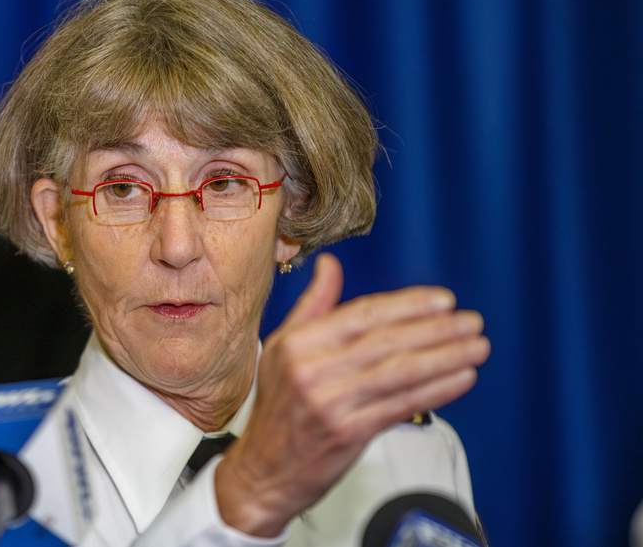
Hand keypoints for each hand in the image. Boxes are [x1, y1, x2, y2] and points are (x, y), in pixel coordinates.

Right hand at [214, 253, 489, 536]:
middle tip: (470, 321)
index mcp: (297, 343)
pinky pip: (401, 405)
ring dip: (446, 356)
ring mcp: (329, 402)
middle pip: (386, 340)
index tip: (442, 300)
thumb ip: (311, 306)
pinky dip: (437, 390)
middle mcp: (312, 369)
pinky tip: (461, 378)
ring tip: (476, 347)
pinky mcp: (347, 432)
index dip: (407, 304)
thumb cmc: (277, 412)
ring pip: (399, 371)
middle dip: (436, 328)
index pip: (362, 314)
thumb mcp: (281, 350)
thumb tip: (329, 266)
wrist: (262, 472)